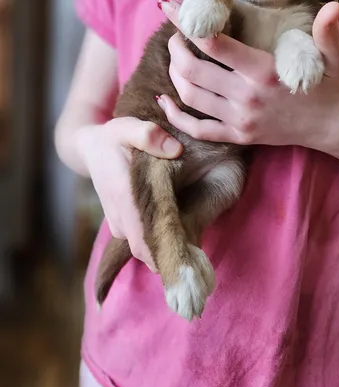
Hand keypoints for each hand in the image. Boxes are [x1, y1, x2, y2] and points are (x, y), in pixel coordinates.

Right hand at [76, 117, 181, 270]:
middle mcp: (120, 218)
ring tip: (192, 236)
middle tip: (200, 252)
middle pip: (147, 252)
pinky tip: (177, 226)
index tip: (190, 259)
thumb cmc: (113, 138)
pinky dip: (157, 238)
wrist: (90, 149)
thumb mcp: (128, 127)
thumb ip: (148, 134)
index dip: (166, 253)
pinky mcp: (121, 225)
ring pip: (144, 249)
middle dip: (172, 254)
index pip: (144, 241)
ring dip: (165, 245)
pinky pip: (141, 241)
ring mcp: (119, 225)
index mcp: (124, 198)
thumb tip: (174, 149)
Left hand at [158, 0, 338, 152]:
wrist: (334, 129)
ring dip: (174, 74)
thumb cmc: (332, 87)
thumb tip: (333, 7)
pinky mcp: (238, 136)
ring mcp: (240, 120)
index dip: (188, 24)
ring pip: (190, 96)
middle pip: (193, 70)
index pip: (214, 44)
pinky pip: (197, 129)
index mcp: (264, 72)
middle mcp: (247, 97)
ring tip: (175, 57)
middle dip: (176, 48)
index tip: (172, 8)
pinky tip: (165, 100)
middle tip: (176, 34)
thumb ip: (328, 32)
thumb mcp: (335, 57)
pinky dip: (175, 116)